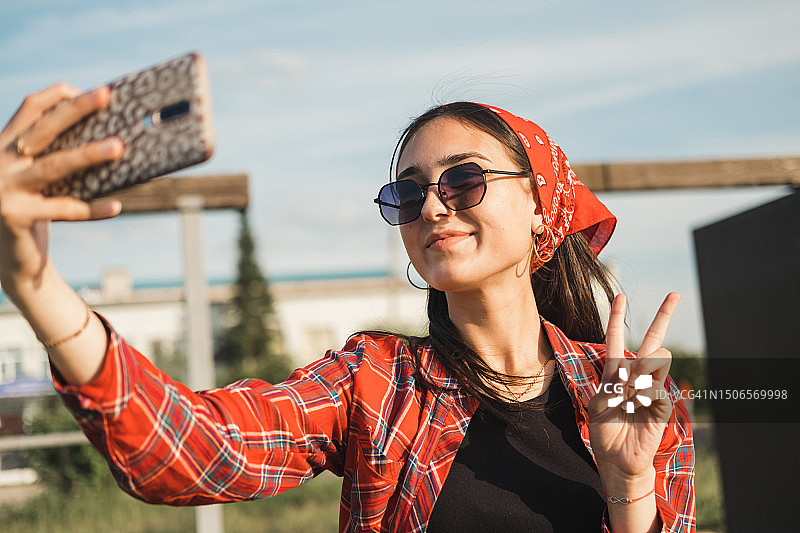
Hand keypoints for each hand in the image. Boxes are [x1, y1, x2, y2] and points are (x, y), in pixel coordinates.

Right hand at [0, 83, 122, 292]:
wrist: (14, 260)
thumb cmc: (39, 211)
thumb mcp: (45, 180)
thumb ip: (62, 157)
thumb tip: (116, 140)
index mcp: (7, 146)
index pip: (31, 108)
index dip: (60, 95)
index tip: (94, 91)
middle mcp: (0, 162)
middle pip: (45, 129)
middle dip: (77, 109)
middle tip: (106, 96)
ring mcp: (4, 189)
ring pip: (54, 167)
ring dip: (89, 155)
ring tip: (119, 147)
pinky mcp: (14, 216)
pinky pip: (62, 210)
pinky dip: (92, 209)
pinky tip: (117, 206)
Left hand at [587, 292, 679, 480]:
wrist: (616, 459)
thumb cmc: (606, 431)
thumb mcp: (600, 402)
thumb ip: (614, 381)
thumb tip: (635, 367)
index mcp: (616, 372)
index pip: (616, 339)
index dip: (617, 318)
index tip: (619, 296)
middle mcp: (637, 376)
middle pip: (652, 340)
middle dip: (663, 316)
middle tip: (674, 294)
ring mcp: (653, 388)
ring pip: (655, 360)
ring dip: (640, 371)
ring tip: (628, 394)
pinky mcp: (664, 404)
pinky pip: (658, 388)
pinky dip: (645, 396)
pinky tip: (638, 408)